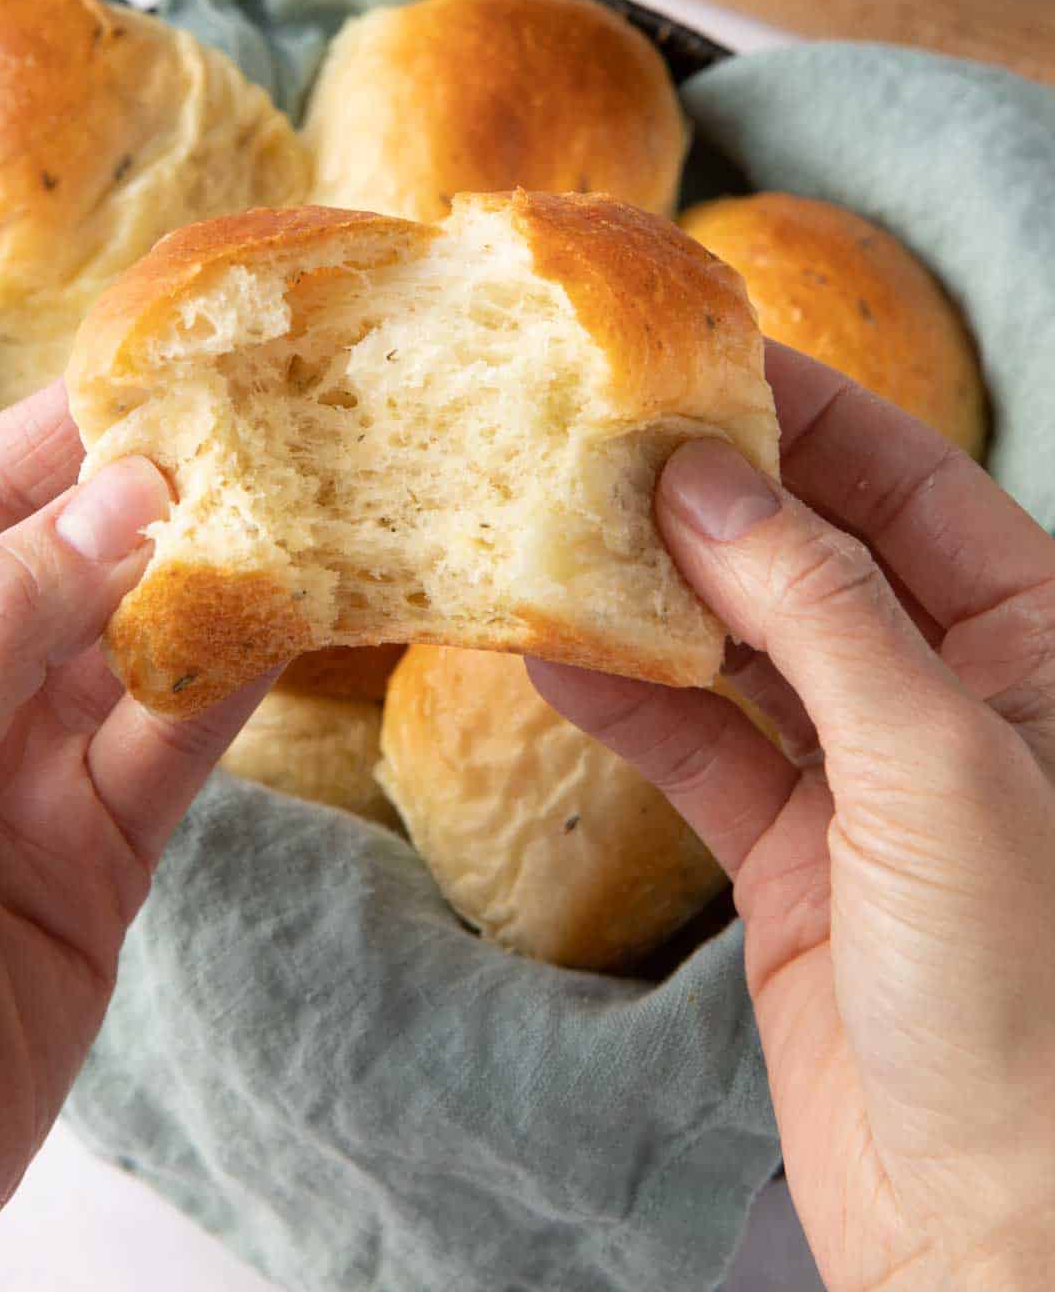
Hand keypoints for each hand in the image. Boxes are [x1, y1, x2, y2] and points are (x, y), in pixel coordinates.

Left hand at [0, 385, 275, 1289]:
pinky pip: (172, 747)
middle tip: (267, 427)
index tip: (163, 363)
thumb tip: (123, 493)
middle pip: (71, 564)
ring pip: (135, 649)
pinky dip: (229, 686)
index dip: (63, 432)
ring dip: (213, 587)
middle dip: (161, 502)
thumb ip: (2, 627)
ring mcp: (23, 768)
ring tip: (302, 508)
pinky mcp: (96, 851)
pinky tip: (290, 619)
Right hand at [529, 343, 1054, 1291]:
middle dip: (707, 496)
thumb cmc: (1029, 995)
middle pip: (811, 552)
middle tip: (592, 436)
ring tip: (550, 530)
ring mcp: (867, 777)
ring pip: (742, 646)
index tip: (690, 352)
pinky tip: (553, 658)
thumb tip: (703, 479)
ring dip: (650, 595)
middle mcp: (953, 694)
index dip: (802, 410)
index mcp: (1039, 643)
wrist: (996, 1233)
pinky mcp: (793, 858)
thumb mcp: (936, 763)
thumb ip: (818, 609)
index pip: (906, 481)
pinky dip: (629, 703)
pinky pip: (700, 748)